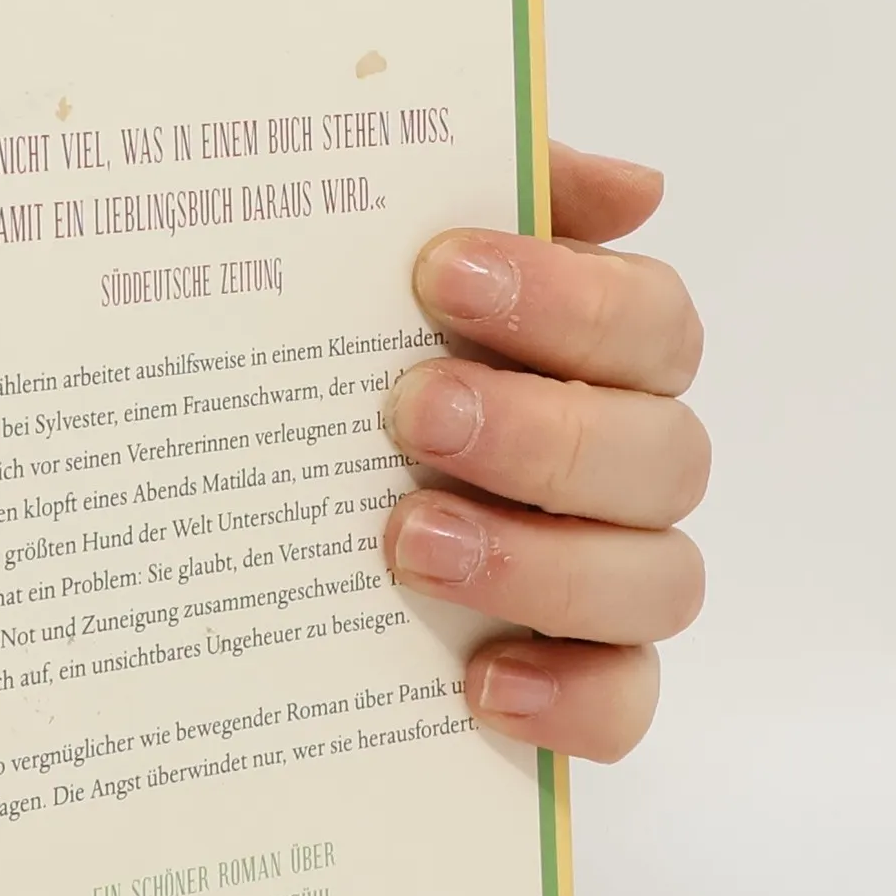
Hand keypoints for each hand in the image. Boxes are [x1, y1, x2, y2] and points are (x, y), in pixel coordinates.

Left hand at [382, 143, 707, 761]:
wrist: (229, 535)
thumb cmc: (336, 378)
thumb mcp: (375, 268)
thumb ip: (492, 196)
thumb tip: (634, 188)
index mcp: (596, 367)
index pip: (651, 324)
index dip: (569, 298)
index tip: (438, 272)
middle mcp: (622, 476)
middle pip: (665, 455)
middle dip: (542, 432)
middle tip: (412, 414)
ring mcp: (608, 587)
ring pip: (660, 582)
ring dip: (542, 560)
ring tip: (410, 541)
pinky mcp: (579, 688)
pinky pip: (626, 706)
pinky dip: (571, 697)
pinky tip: (480, 680)